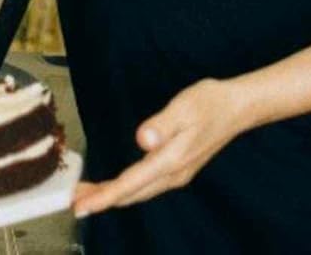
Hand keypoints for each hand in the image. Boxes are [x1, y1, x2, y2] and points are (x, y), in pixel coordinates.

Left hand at [72, 78, 246, 216]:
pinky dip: (127, 187)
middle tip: (75, 202)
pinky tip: (118, 184)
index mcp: (171, 161)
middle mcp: (173, 174)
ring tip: (89, 194)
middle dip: (103, 199)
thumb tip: (143, 140)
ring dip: (113, 195)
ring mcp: (176, 173)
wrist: (236, 108)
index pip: (131, 184)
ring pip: (139, 191)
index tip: (83, 206)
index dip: (105, 196)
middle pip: (132, 194)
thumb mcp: (184, 107)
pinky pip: (146, 185)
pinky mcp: (178, 167)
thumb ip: (162, 125)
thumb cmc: (208, 103)